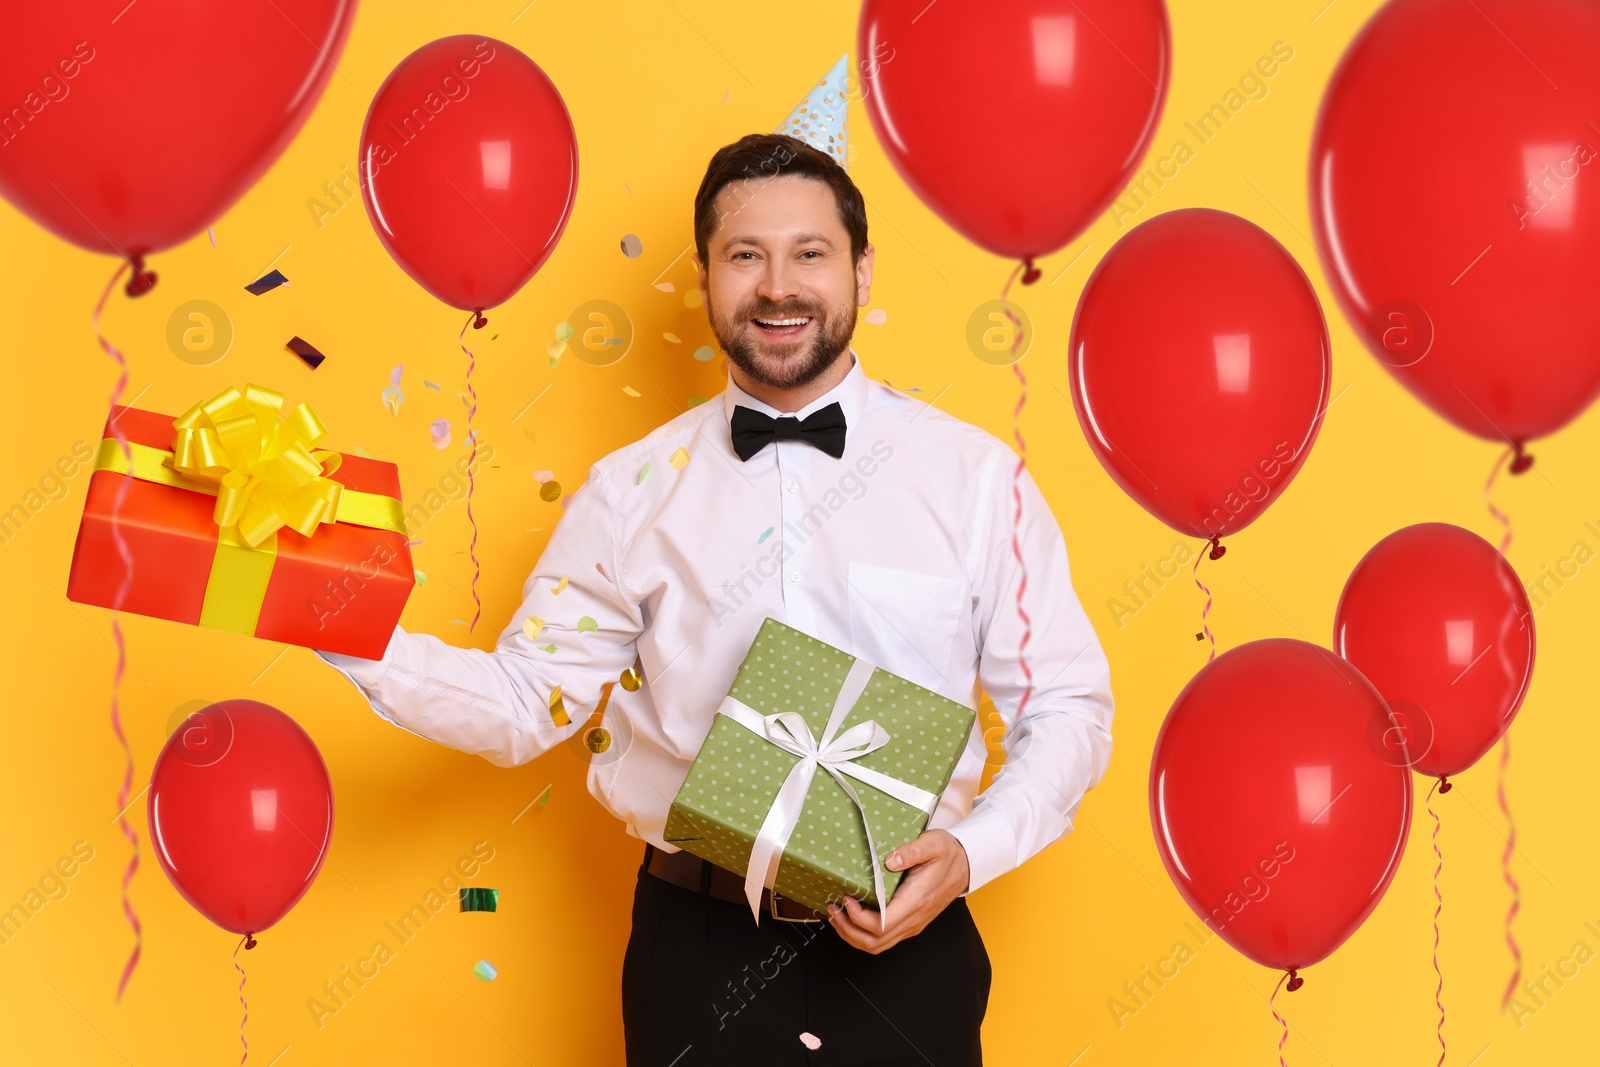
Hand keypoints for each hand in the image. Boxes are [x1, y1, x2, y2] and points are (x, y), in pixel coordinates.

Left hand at [827, 828, 969, 953]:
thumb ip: (912, 851)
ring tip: (837, 916)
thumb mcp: (933, 843)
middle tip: (833, 910)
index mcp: (917, 901)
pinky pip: (883, 939)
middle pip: (875, 942)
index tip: (846, 899)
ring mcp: (912, 924)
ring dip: (853, 935)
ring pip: (877, 945)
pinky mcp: (910, 923)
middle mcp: (914, 918)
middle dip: (848, 930)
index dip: (858, 918)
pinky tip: (852, 919)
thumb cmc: (948, 854)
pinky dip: (863, 934)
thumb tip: (890, 860)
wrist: (965, 864)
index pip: (881, 924)